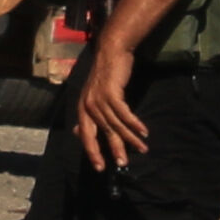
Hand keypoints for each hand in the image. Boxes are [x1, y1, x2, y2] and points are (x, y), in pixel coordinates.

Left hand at [71, 30, 147, 168]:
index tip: (100, 167)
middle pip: (102, 133)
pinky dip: (134, 123)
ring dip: (130, 138)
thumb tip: (77, 132)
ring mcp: (99, 99)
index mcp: (82, 109)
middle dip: (113, 149)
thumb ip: (87, 115)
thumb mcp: (91, 97)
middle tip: (121, 163)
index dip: (92, 152)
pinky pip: (124, 113)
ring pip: (116, 124)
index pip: (85, 136)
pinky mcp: (111, 92)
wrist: (110, 52)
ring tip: (142, 148)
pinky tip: (143, 132)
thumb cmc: (104, 76)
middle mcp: (88, 105)